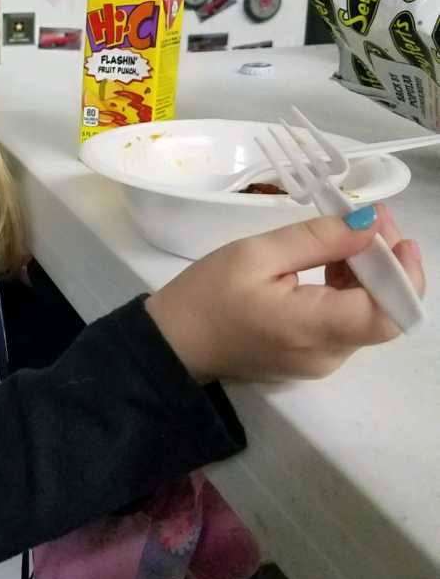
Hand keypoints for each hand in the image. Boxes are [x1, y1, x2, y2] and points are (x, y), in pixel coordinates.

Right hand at [144, 205, 424, 384]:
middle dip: (385, 262)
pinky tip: (332, 260)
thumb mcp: (256, 254)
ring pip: (367, 316)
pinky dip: (349, 289)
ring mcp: (321, 361)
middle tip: (369, 216)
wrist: (172, 344)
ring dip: (368, 273)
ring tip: (348, 230)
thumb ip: (318, 239)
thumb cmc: (205, 296)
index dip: (405, 276)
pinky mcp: (312, 358)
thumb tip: (370, 224)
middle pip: (382, 312)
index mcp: (311, 328)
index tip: (394, 236)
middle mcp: (327, 355)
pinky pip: (346, 323)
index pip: (388, 315)